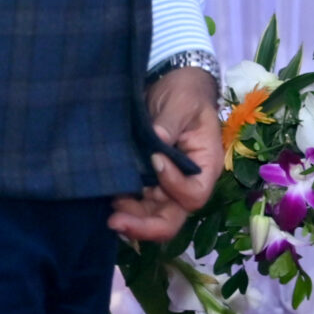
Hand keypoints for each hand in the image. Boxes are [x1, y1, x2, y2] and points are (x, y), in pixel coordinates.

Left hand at [110, 64, 220, 243]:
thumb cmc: (185, 94)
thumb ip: (170, 122)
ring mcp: (166, 186)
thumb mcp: (182, 102)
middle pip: (172, 218)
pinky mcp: (148, 183)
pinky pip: (137, 205)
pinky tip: (107, 199)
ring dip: (130, 218)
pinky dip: (123, 207)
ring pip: (151, 216)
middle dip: (145, 226)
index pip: (194, 194)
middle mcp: (187, 182)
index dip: (173, 186)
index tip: (154, 159)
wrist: (171, 87)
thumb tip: (157, 139)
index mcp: (206, 164)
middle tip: (115, 222)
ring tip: (109, 211)